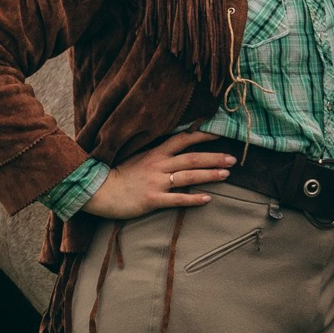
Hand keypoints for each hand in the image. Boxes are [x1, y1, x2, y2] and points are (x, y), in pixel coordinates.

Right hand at [83, 131, 233, 219]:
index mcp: (155, 153)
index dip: (202, 134)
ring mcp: (155, 182)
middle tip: (234, 158)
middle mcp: (158, 165)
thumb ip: (159, 154)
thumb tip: (180, 149)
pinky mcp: (151, 200)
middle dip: (214, 157)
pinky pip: (177, 199)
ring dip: (209, 175)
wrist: (98, 191)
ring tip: (227, 174)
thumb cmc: (120, 175)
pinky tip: (207, 198)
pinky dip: (193, 199)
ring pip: (188, 176)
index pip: (182, 139)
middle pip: (191, 158)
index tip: (221, 132)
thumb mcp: (139, 158)